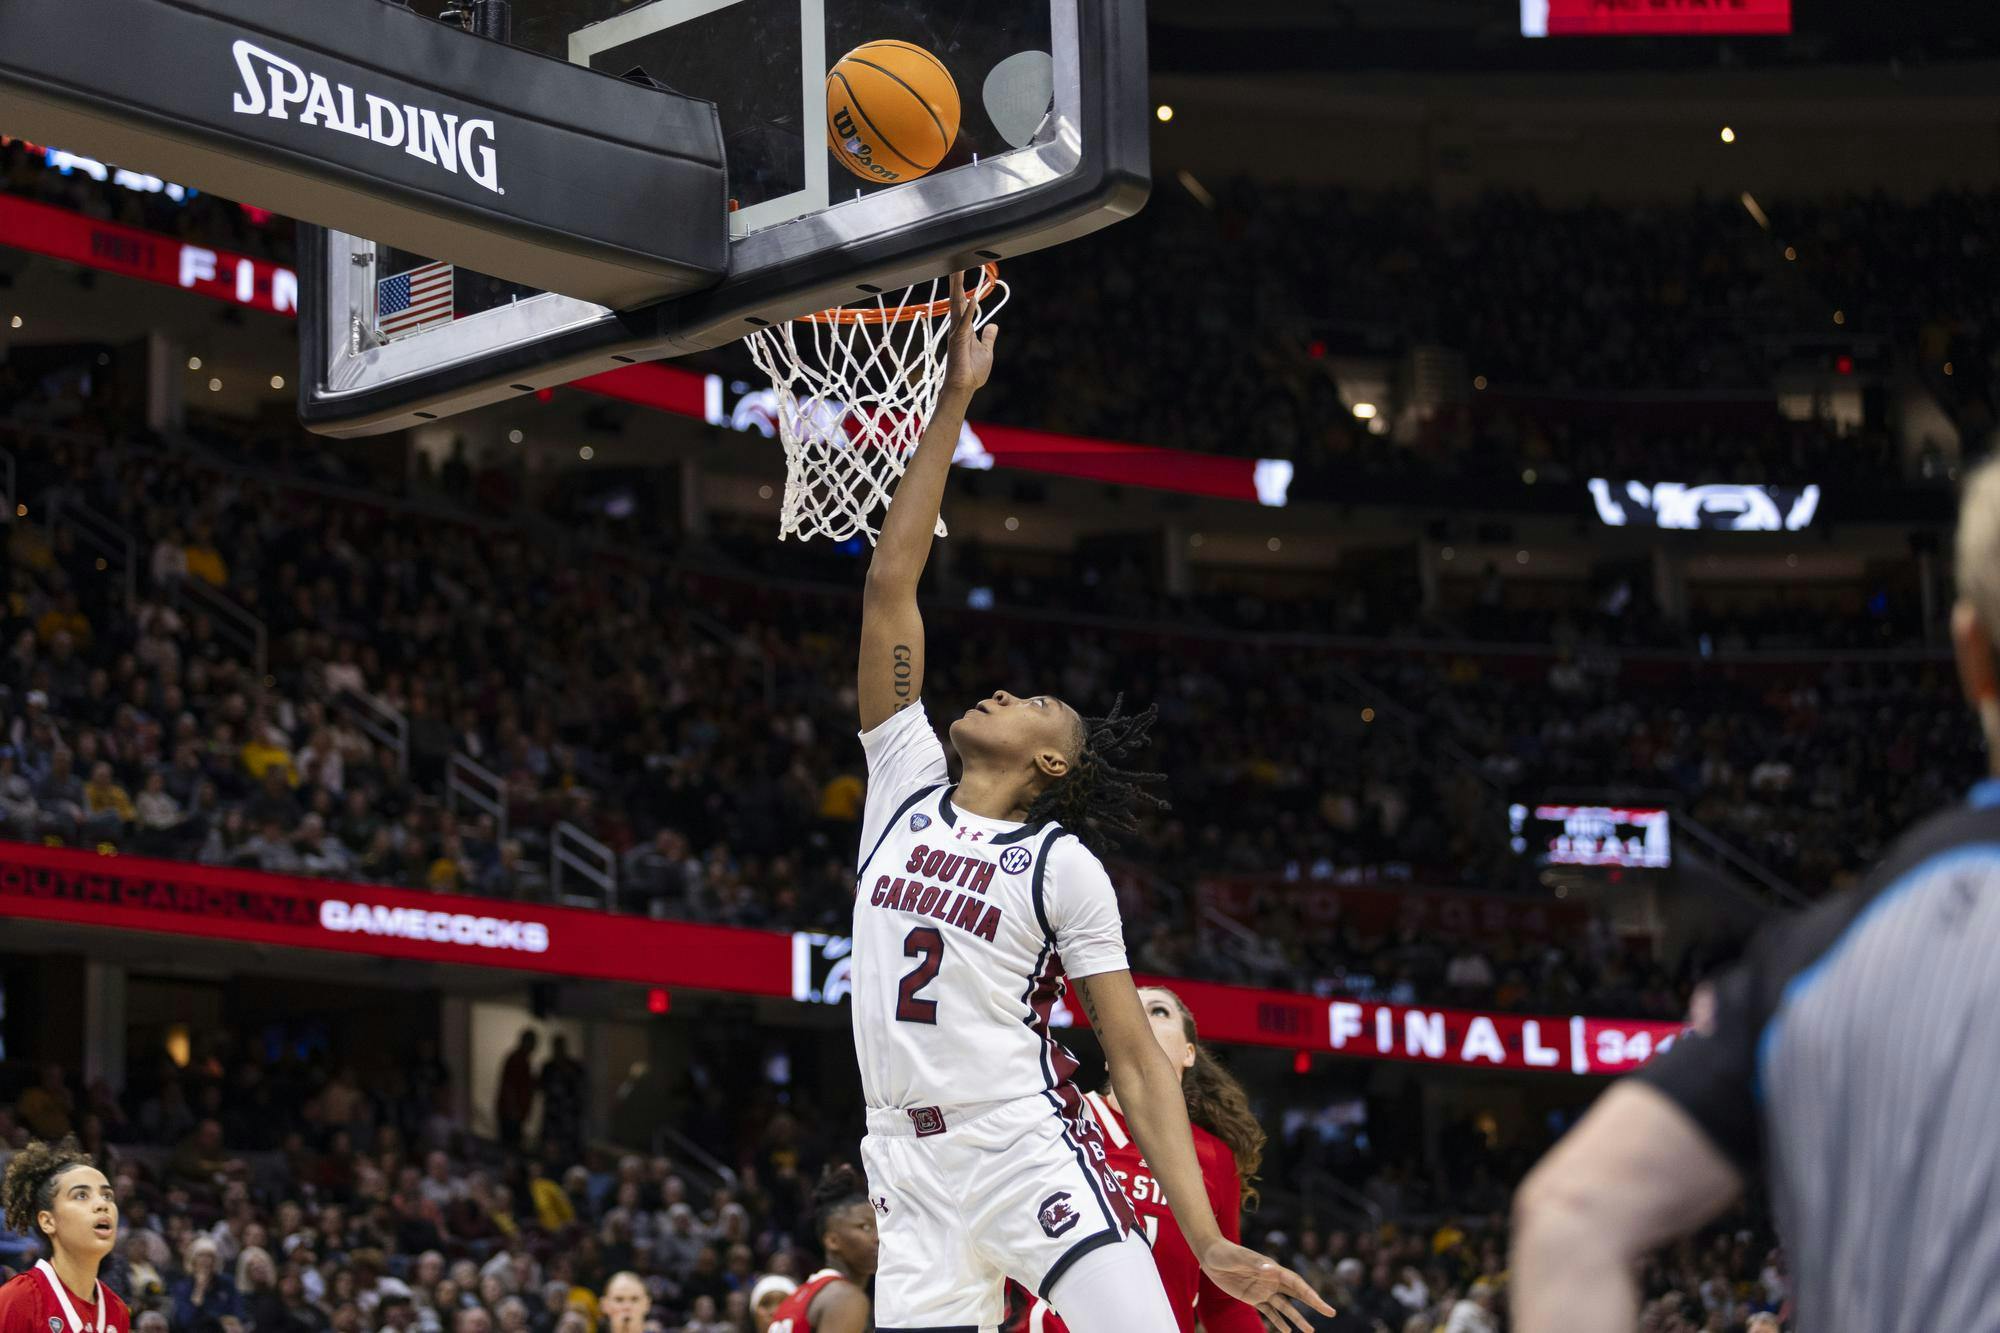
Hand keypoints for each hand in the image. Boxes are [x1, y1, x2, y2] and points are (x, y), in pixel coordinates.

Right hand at [942, 269, 997, 396]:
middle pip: (957, 298)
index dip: (963, 286)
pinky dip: (969, 311)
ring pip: (958, 306)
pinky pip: (965, 323)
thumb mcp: (986, 351)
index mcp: (964, 328)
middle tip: (955, 260)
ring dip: (959, 289)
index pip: (962, 302)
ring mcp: (957, 333)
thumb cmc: (972, 372)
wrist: (965, 388)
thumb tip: (993, 326)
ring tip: (958, 270)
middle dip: (957, 280)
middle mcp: (958, 327)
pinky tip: (972, 298)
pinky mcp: (959, 342)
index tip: (962, 268)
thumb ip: (988, 337)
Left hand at [1198, 1238, 1334, 1331]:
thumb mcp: (1241, 1258)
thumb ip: (1257, 1264)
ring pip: (1285, 1307)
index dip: (1310, 1294)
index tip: (1322, 1304)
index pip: (1296, 1284)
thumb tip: (1273, 1269)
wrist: (1211, 1256)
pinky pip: (1269, 1312)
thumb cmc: (1227, 1253)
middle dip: (1314, 1303)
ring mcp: (1263, 1290)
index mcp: (1273, 1269)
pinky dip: (1278, 1322)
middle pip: (1297, 1294)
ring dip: (1297, 1319)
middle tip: (1331, 1313)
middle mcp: (1272, 1280)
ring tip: (1310, 1331)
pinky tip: (1287, 1332)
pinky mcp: (1253, 1297)